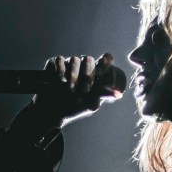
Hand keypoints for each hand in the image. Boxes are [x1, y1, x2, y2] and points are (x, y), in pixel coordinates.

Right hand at [9, 52, 123, 143]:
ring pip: (75, 60)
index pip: (103, 62)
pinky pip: (60, 60)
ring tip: (69, 90)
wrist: (52, 111)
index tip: (107, 59)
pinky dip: (60, 72)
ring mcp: (69, 64)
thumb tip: (119, 94)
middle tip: (83, 90)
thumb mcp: (90, 103)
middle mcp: (82, 67)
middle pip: (89, 59)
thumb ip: (103, 95)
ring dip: (73, 77)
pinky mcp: (56, 63)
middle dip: (86, 76)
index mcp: (94, 75)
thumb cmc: (74, 108)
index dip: (104, 61)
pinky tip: (59, 82)